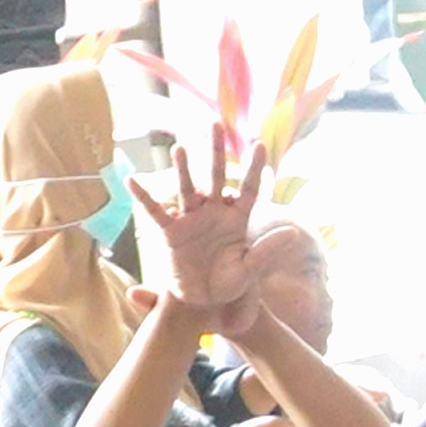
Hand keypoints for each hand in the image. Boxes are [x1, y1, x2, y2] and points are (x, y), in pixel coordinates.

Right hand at [129, 135, 273, 334]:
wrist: (206, 302)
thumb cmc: (230, 284)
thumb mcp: (250, 270)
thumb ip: (267, 251)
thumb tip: (293, 233)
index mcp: (238, 220)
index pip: (250, 190)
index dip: (255, 169)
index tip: (260, 145)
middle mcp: (214, 213)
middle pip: (217, 177)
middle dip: (216, 152)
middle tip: (215, 124)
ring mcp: (192, 220)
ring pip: (188, 188)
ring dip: (184, 169)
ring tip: (180, 149)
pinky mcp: (172, 232)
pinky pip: (156, 212)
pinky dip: (144, 198)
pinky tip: (132, 181)